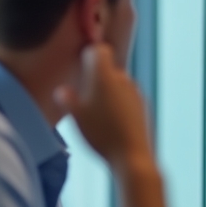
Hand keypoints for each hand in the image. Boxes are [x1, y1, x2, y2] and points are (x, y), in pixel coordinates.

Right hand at [54, 45, 164, 206]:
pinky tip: (111, 123)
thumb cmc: (100, 134)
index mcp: (105, 76)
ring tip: (97, 114)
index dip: (90, 55)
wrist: (132, 156)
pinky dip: (119, 105)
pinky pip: (127, 99)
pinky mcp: (144, 106)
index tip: (81, 65)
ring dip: (108, 92)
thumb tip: (62, 91)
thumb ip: (67, 100)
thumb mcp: (76, 117)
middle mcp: (123, 79)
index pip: (99, 50)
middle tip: (83, 95)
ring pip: (118, 85)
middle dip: (96, 78)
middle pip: (108, 69)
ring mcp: (136, 92)